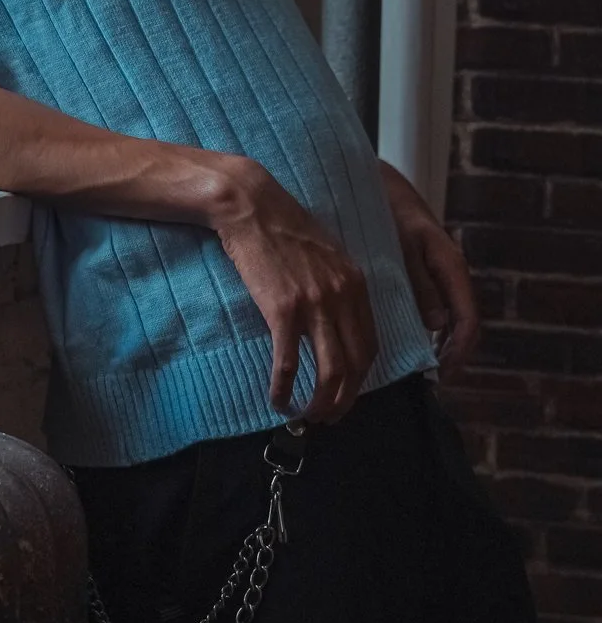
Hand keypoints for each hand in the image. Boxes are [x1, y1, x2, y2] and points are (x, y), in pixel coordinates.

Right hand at [211, 159, 378, 424]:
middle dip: (345, 399)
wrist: (252, 205)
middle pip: (356, 364)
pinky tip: (277, 400)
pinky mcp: (282, 309)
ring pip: (329, 371)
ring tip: (308, 416)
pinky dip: (284, 388)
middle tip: (329, 416)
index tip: (346, 392)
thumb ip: (338, 285)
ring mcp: (314, 304)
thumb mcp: (326, 253)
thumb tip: (335, 318)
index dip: (361, 378)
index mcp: (356, 284)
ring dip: (321, 403)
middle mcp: (342, 296)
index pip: (370, 345)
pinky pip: (288, 362)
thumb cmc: (283, 226)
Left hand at [379, 161, 479, 379]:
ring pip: (451, 318)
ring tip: (421, 368)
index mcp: (451, 267)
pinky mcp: (428, 273)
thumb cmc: (390, 212)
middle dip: (451, 354)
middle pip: (463, 324)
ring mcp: (442, 274)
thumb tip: (438, 324)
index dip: (458, 351)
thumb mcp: (404, 248)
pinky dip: (431, 328)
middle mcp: (452, 273)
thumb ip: (421, 283)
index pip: (467, 320)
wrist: (380, 183)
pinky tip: (412, 341)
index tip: (442, 374)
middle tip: (429, 379)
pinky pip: (438, 306)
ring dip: (441, 344)